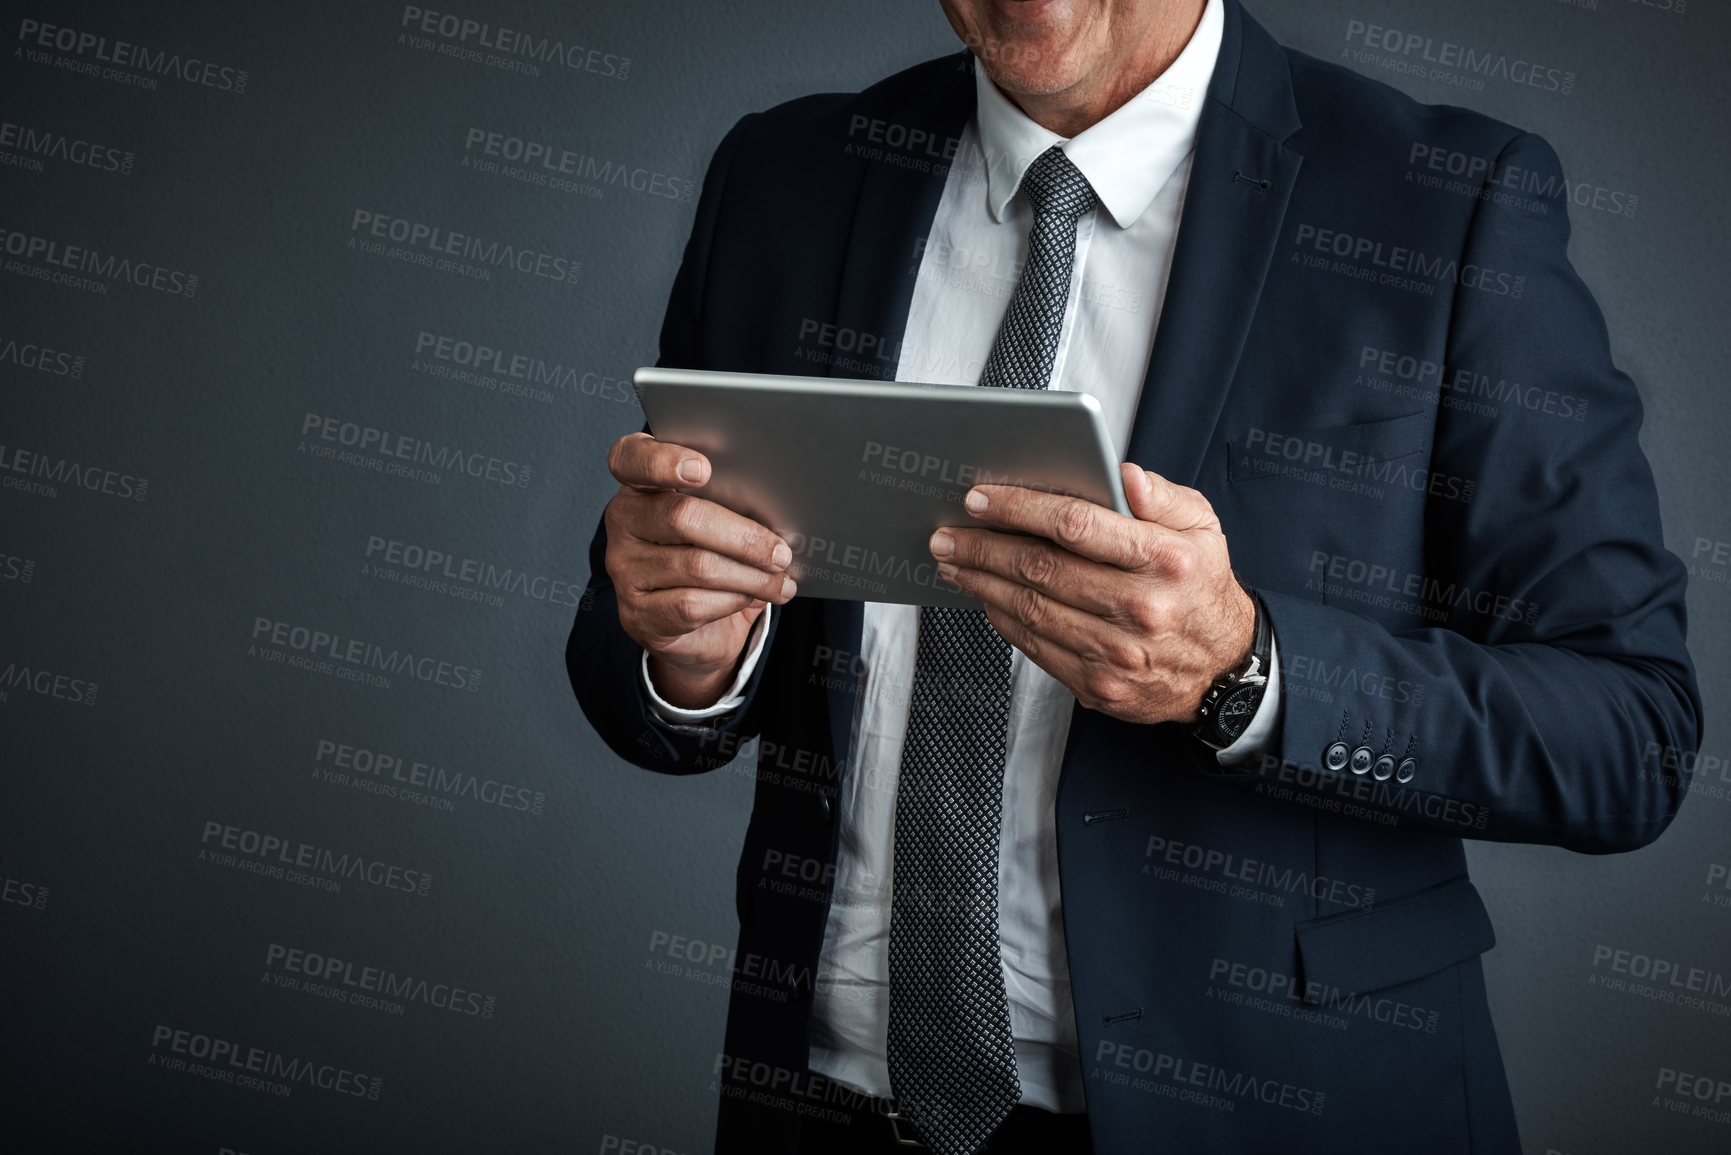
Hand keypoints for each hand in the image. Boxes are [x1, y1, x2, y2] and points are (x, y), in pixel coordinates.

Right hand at [603, 432, 796, 708]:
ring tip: (779, 581)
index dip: (663, 461)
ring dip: (751, 576)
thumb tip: (781, 513)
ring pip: (697, 566)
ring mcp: (625, 568)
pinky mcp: (637, 612)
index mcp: (641, 484)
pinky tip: (751, 598)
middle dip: (744, 537)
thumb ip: (736, 504)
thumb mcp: (722, 521)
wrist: (697, 627)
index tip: (703, 469)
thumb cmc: (713, 555)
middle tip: (781, 553)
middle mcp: (624, 521)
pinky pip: (691, 605)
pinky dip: (732, 601)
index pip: (632, 458)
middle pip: (683, 517)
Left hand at [927, 463, 1254, 724]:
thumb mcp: (1202, 527)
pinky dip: (1002, 618)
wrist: (1222, 668)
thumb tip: (1121, 474)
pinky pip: (1036, 647)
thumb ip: (1161, 495)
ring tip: (954, 562)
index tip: (980, 499)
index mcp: (1166, 560)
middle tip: (948, 533)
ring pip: (1031, 610)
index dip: (1020, 508)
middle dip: (984, 547)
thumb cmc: (1201, 585)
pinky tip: (985, 596)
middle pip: (1042, 569)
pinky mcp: (1099, 685)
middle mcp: (1142, 608)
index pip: (1077, 524)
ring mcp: (1118, 653)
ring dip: (982, 583)